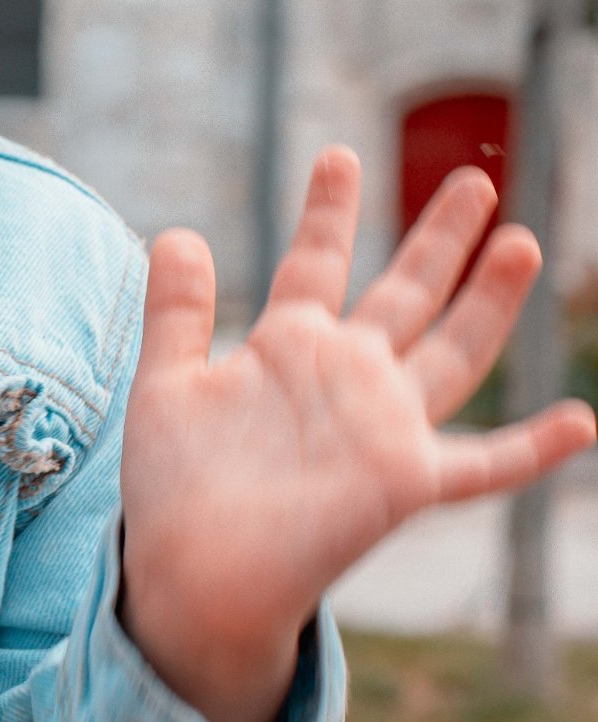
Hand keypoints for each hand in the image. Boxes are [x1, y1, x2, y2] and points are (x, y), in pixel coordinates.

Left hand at [119, 146, 595, 721]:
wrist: (190, 568)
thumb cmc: (175, 484)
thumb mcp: (166, 381)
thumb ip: (177, 310)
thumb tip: (179, 232)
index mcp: (287, 346)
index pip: (316, 262)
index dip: (328, 211)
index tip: (338, 153)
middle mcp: (344, 376)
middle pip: (403, 292)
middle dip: (436, 238)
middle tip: (472, 180)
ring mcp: (381, 425)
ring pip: (450, 350)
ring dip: (487, 301)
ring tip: (521, 241)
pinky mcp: (404, 481)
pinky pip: (484, 465)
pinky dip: (532, 447)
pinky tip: (581, 422)